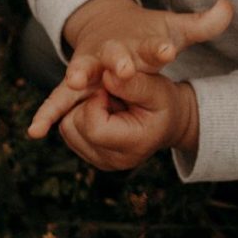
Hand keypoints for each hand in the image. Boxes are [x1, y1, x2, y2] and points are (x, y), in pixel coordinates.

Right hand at [28, 0, 231, 137]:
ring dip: (77, 77)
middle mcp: (113, 51)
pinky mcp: (74, 80)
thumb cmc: (146, 34)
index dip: (160, 48)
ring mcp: (90, 64)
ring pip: (83, 71)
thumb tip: (229, 6)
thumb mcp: (175, 28)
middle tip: (121, 70)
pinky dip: (47, 112)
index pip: (153, 45)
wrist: (106, 25)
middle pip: (115, 55)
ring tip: (73, 83)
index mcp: (140, 43)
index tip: (167, 51)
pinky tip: (35, 131)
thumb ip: (203, 24)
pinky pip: (58, 98)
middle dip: (118, 61)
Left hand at [55, 69, 198, 171]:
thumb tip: (106, 76)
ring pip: (67, 129)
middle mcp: (113, 160)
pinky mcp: (92, 157)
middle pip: (74, 126)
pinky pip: (69, 132)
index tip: (110, 86)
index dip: (95, 101)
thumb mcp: (157, 88)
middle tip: (111, 94)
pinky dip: (80, 116)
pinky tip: (102, 111)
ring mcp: (101, 162)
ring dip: (82, 108)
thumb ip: (132, 83)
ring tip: (108, 102)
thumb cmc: (164, 103)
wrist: (170, 122)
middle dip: (88, 102)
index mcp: (132, 145)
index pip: (93, 126)